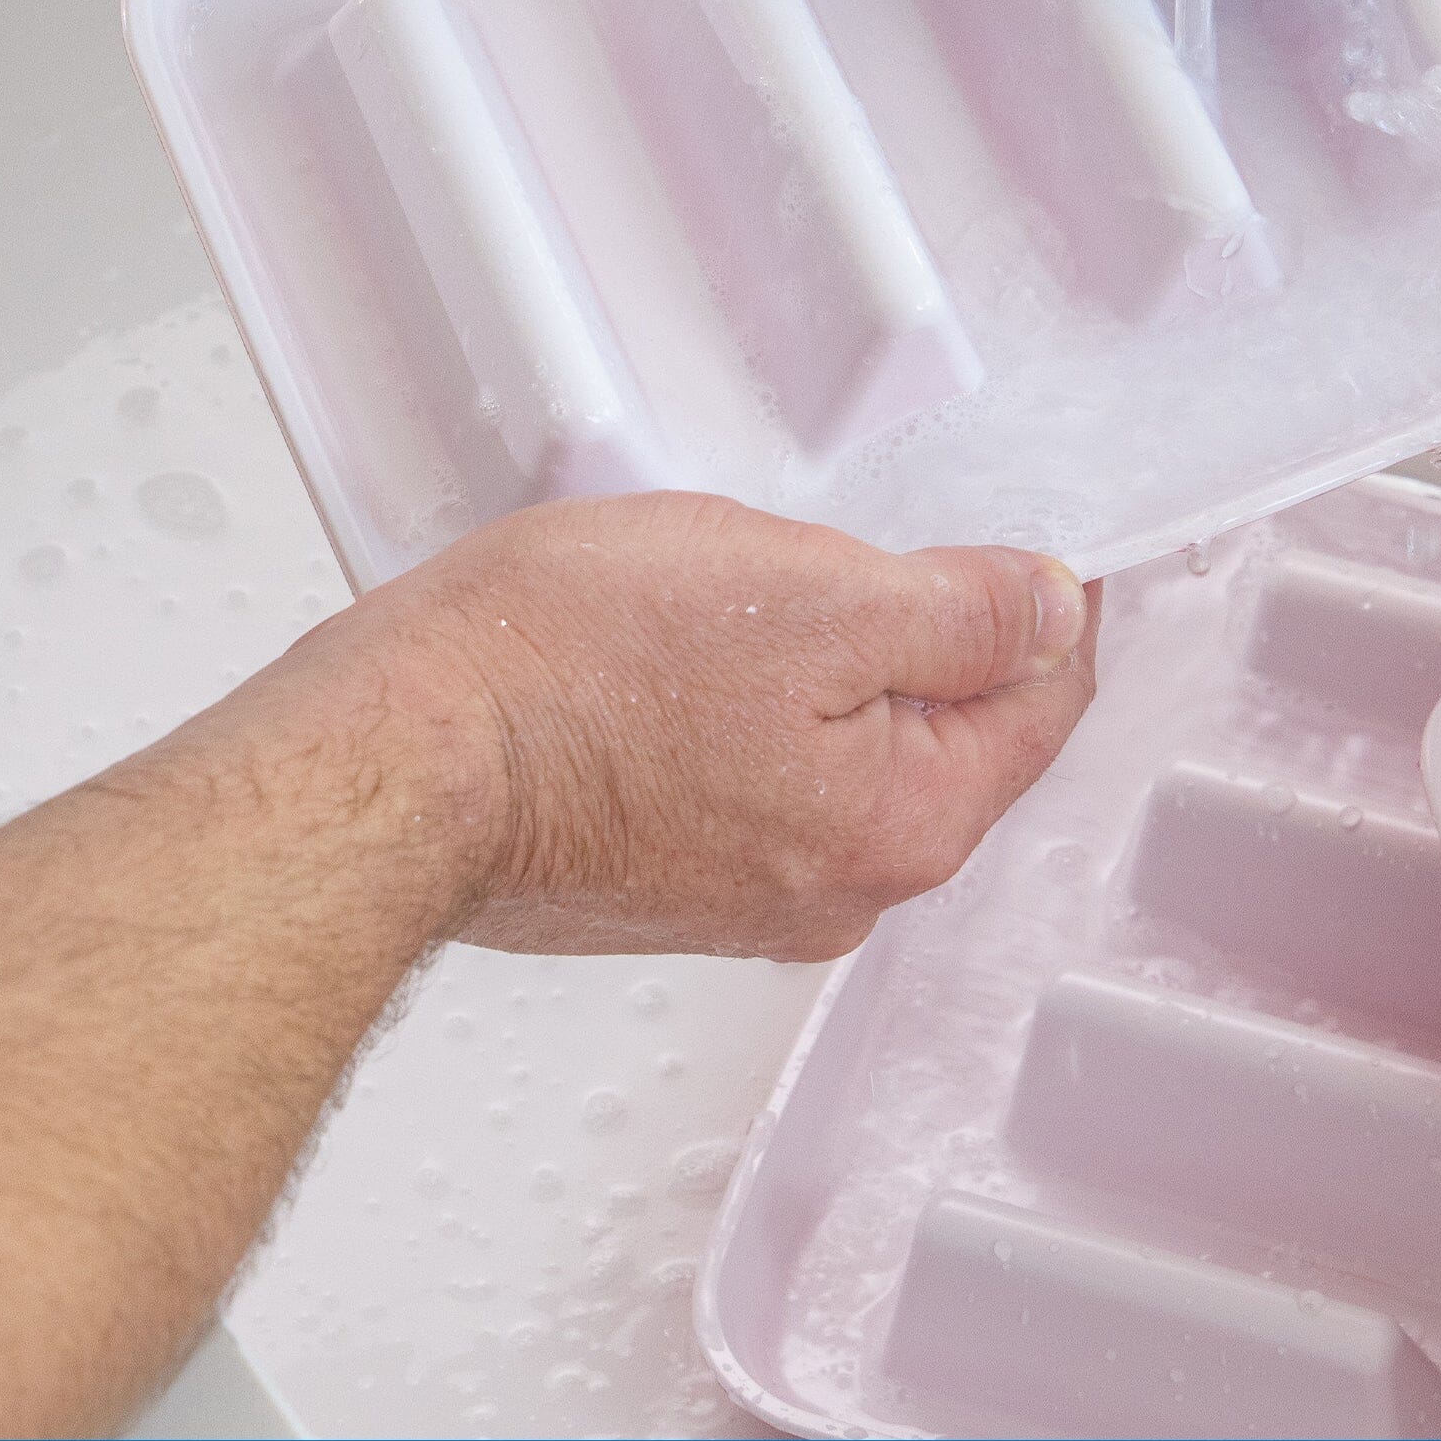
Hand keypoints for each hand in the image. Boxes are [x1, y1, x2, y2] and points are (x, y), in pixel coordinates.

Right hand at [292, 492, 1098, 960]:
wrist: (388, 762)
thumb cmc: (569, 676)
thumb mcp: (811, 597)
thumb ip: (958, 612)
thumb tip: (1052, 609)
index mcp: (907, 826)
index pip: (1044, 703)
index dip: (1048, 604)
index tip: (1029, 542)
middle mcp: (843, 889)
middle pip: (949, 735)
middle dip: (924, 635)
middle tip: (851, 546)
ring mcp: (751, 897)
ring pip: (847, 751)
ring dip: (825, 668)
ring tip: (740, 594)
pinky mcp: (668, 883)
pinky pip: (758, 777)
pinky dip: (746, 709)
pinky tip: (682, 657)